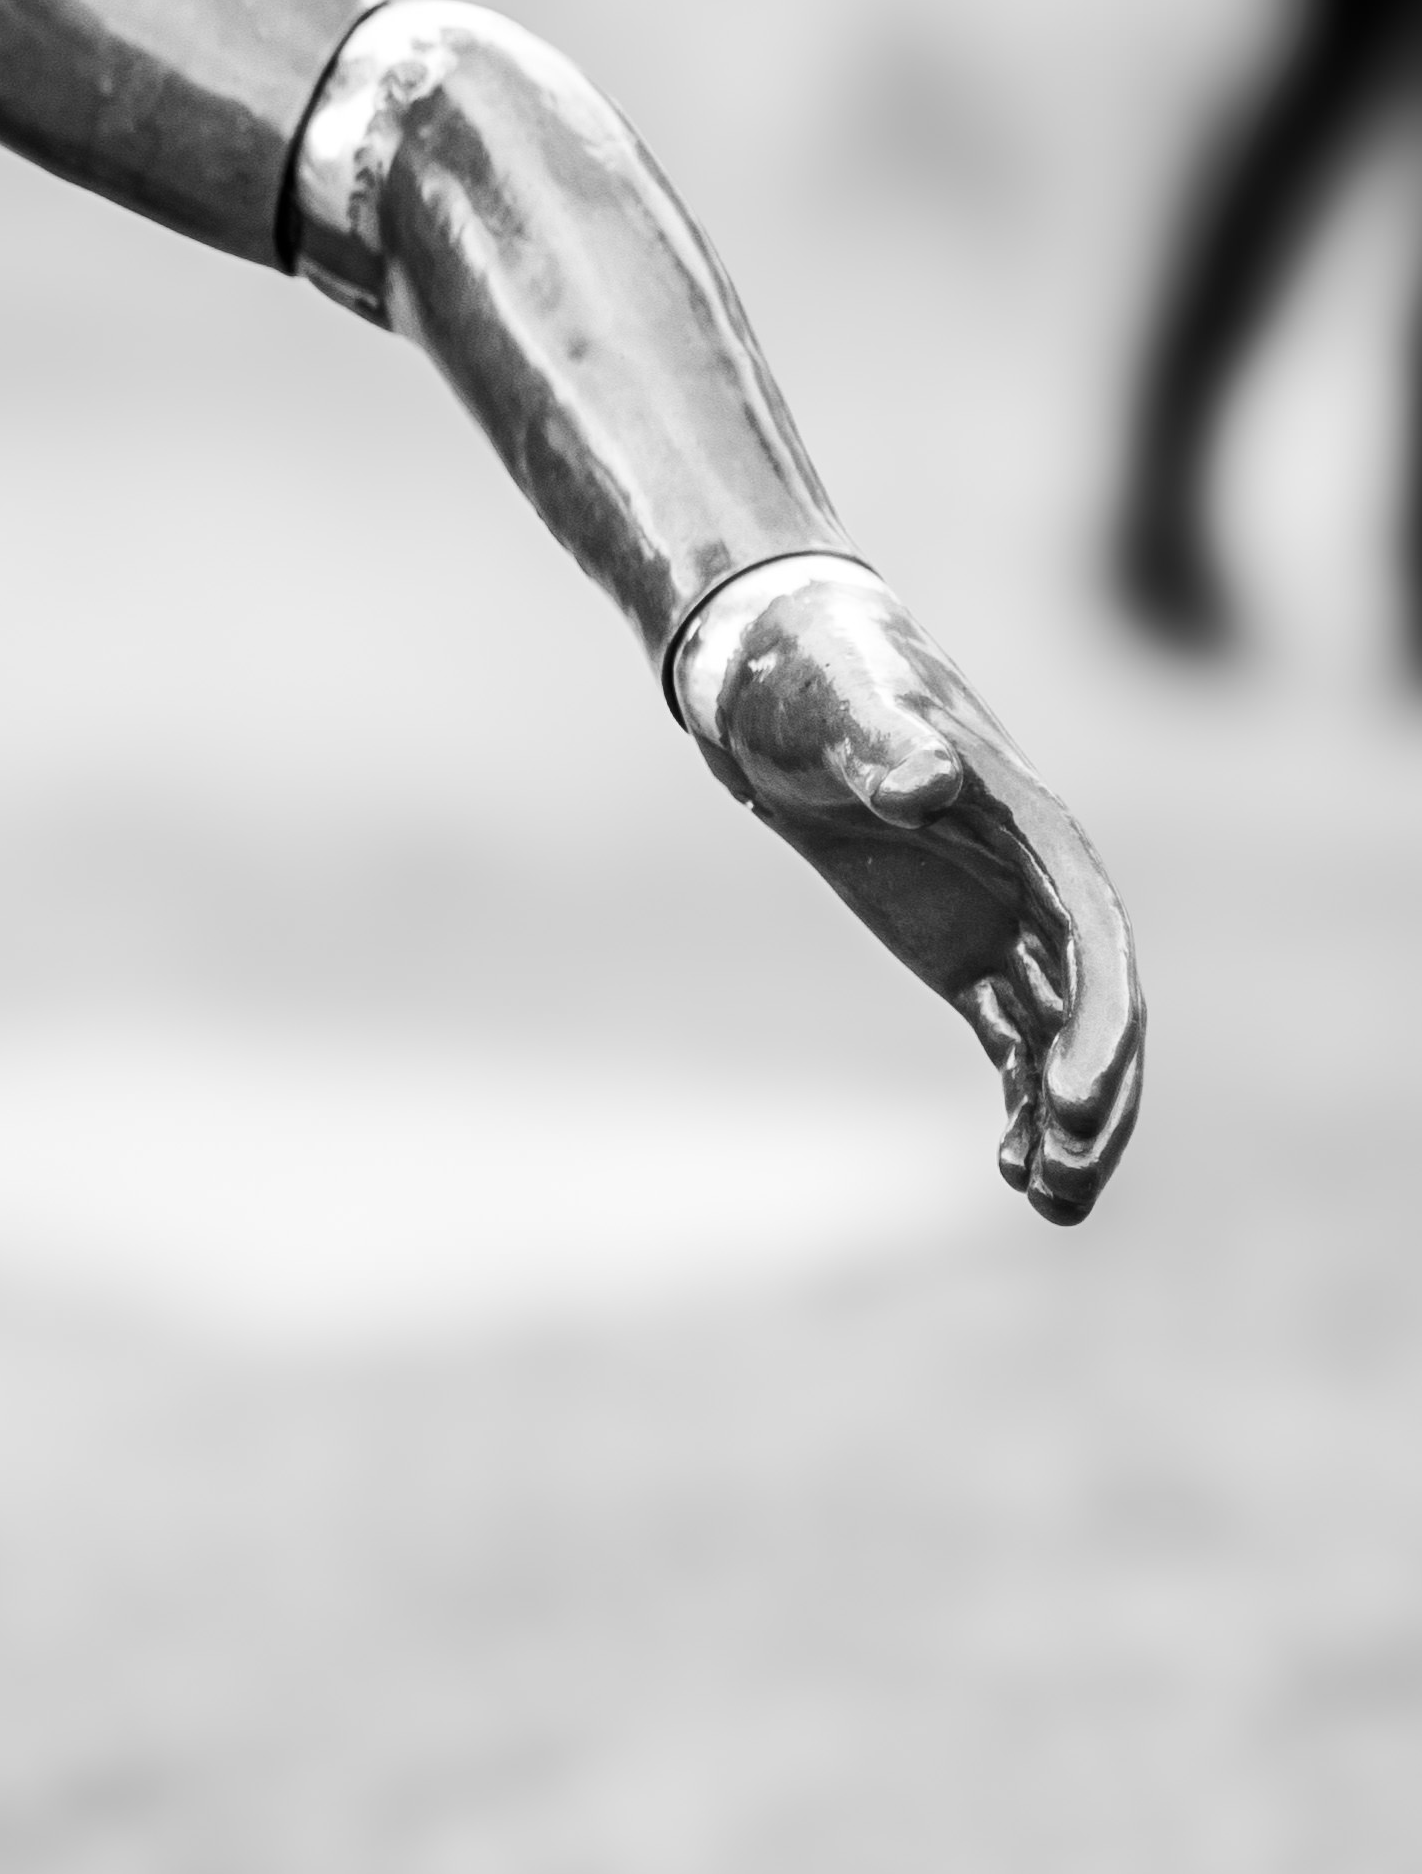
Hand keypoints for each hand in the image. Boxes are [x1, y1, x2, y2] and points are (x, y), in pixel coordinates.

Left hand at [686, 559, 1142, 1223]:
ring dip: (1065, 1118)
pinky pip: (1012, 1040)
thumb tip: (929, 782)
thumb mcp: (843, 704)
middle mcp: (1043, 884)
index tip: (1069, 1101)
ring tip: (1052, 1204)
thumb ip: (890, 744)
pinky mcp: (966, 954)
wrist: (776, 670)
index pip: (1094, 942)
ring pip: (1062, 1037)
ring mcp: (1009, 923)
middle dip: (1096, 1097)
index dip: (1096, 1025)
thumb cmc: (814, 675)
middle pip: (1098, 1008)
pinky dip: (1018, 1102)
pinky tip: (1010, 1169)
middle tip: (1066, 1187)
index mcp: (1036, 831)